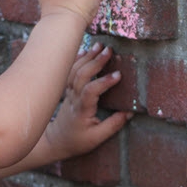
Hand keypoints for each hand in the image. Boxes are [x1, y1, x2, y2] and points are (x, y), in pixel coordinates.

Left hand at [43, 43, 130, 160]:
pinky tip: (85, 50)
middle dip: (95, 61)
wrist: (56, 140)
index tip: (118, 75)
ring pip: (75, 70)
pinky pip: (70, 71)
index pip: (90, 91)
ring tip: (100, 45)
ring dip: (87, 56)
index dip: (103, 82)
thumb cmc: (77, 141)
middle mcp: (73, 98)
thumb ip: (114, 125)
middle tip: (109, 51)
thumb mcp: (97, 138)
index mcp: (81, 110)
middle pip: (81, 75)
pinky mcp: (67, 89)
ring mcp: (68, 92)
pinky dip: (77, 59)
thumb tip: (130, 112)